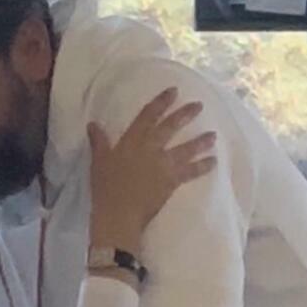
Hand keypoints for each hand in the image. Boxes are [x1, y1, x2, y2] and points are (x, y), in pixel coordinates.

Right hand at [87, 88, 216, 252]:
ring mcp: (163, 165)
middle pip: (170, 127)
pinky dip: (203, 166)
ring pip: (186, 149)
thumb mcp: (98, 162)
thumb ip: (99, 142)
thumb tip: (93, 124)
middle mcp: (150, 148)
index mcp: (132, 141)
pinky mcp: (172, 181)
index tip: (173, 92)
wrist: (118, 214)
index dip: (161, 103)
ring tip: (213, 136)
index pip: (148, 116)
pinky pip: (191, 171)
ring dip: (200, 141)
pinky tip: (213, 162)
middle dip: (185, 115)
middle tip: (199, 106)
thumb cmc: (105, 189)